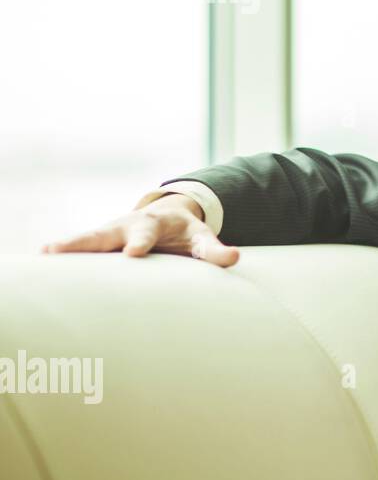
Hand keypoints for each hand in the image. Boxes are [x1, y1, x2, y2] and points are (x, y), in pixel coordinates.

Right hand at [39, 193, 239, 266]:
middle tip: (63, 251)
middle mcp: (128, 226)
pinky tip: (41, 263)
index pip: (147, 234)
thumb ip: (215, 251)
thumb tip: (234, 257)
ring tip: (44, 254)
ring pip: (87, 239)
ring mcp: (111, 234)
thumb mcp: (202, 239)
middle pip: (106, 233)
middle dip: (87, 242)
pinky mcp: (102, 243)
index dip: (140, 242)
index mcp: (154, 225)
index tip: (133, 252)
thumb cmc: (186, 234)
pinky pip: (80, 249)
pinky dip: (63, 254)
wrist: (171, 216)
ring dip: (67, 247)